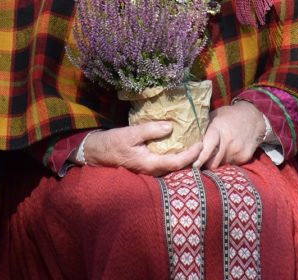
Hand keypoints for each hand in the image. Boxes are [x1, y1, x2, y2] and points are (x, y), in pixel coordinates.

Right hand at [82, 122, 201, 175]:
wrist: (97, 152)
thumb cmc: (113, 143)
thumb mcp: (131, 133)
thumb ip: (151, 130)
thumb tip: (171, 126)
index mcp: (149, 164)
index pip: (176, 163)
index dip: (190, 154)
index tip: (200, 143)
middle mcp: (151, 170)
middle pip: (177, 167)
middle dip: (191, 156)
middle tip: (201, 142)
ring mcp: (149, 170)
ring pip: (171, 166)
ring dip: (183, 156)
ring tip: (192, 143)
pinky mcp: (146, 166)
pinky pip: (165, 163)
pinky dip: (174, 155)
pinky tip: (177, 145)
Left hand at [194, 101, 265, 168]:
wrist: (253, 118)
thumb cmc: (229, 116)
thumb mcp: (214, 117)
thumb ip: (203, 129)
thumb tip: (185, 139)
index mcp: (218, 129)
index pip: (208, 147)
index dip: (201, 158)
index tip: (194, 165)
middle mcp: (228, 142)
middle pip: (213, 162)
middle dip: (206, 164)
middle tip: (201, 163)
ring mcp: (237, 150)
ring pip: (221, 166)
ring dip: (217, 163)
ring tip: (217, 154)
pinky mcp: (245, 157)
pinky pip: (231, 165)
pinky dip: (227, 162)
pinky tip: (228, 152)